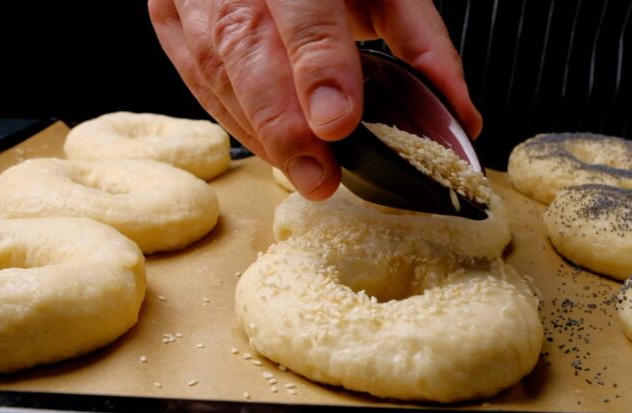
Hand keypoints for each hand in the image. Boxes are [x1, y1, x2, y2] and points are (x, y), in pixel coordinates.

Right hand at [149, 0, 481, 199]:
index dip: (317, 68)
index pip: (302, 12)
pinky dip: (236, 120)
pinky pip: (196, 79)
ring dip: (262, 132)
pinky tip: (270, 147)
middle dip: (285, 124)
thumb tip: (461, 116)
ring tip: (303, 173)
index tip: (337, 124)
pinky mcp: (170, 18)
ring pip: (217, 72)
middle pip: (247, 51)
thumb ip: (422, 42)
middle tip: (319, 177)